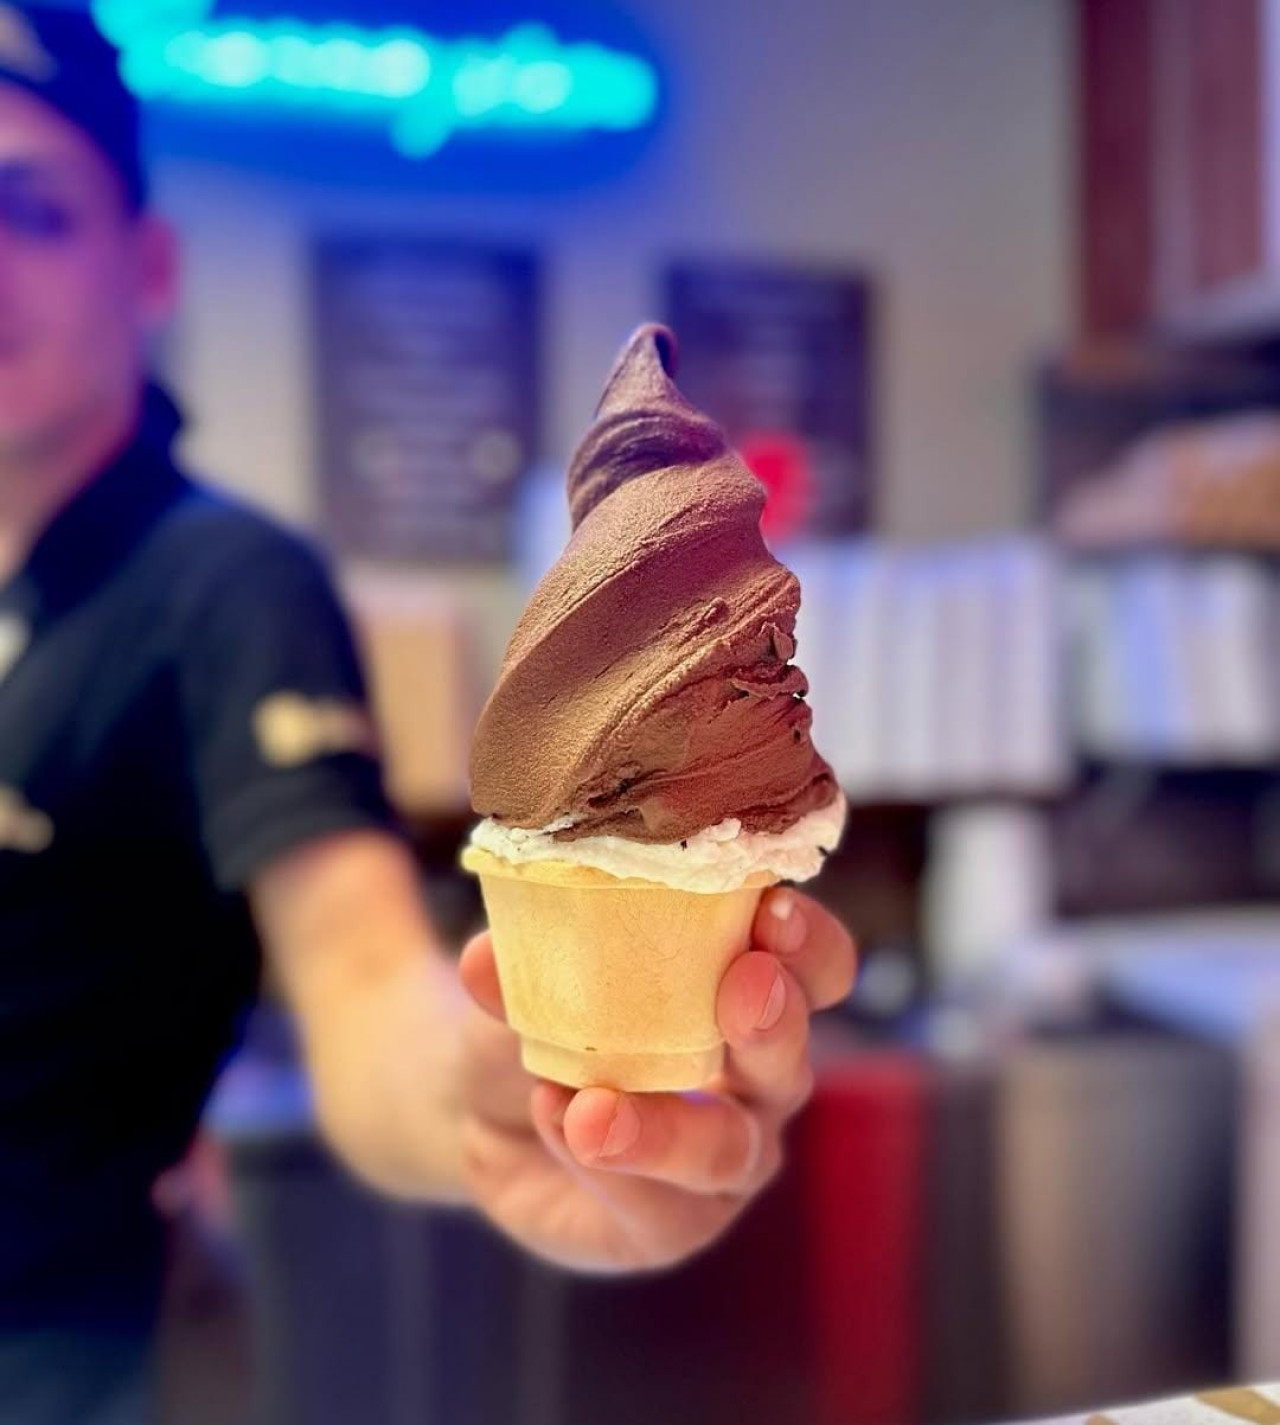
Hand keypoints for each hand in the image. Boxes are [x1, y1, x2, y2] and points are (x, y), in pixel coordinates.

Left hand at [456, 888, 855, 1272]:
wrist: (478, 1103)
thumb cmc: (540, 1008)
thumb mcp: (527, 973)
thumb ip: (521, 962)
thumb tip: (484, 954)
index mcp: (749, 995)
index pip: (816, 970)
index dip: (808, 943)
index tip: (772, 907)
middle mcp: (757, 1085)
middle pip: (792, 1060)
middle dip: (772, 1020)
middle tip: (744, 983)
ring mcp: (724, 1163)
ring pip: (728, 1151)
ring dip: (669, 1130)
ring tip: (593, 1110)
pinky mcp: (672, 1226)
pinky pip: (654, 1209)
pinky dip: (601, 1165)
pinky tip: (552, 1119)